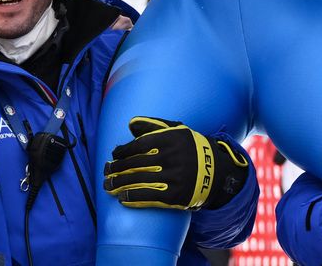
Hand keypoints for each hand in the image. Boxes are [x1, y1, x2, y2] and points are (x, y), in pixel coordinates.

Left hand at [103, 117, 252, 210]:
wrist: (216, 172)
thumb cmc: (191, 148)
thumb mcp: (179, 131)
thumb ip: (154, 125)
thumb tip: (130, 124)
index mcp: (172, 139)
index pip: (139, 145)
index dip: (123, 151)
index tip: (114, 155)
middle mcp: (173, 157)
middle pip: (136, 163)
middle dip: (117, 169)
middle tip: (106, 171)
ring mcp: (174, 177)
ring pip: (139, 180)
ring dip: (119, 184)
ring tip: (108, 185)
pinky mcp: (175, 195)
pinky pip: (149, 196)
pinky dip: (132, 197)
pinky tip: (122, 198)